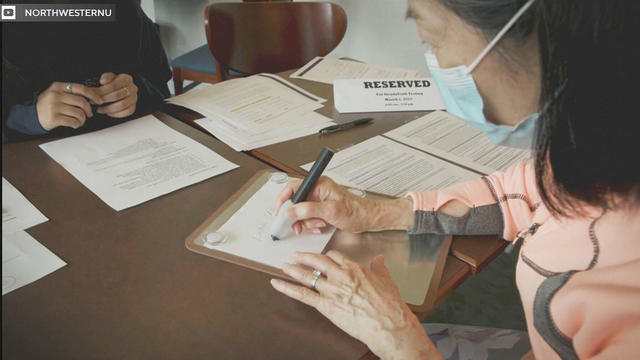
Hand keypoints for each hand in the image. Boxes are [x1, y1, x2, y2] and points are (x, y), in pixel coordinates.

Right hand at [36, 82, 102, 130]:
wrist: (33, 115)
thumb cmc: (49, 105)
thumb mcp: (57, 93)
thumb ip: (71, 92)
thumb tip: (92, 96)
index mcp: (58, 87)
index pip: (80, 88)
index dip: (93, 95)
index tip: (99, 101)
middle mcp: (56, 95)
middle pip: (82, 102)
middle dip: (89, 110)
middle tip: (89, 114)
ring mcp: (54, 106)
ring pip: (79, 113)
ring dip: (83, 119)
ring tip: (80, 120)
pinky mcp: (54, 118)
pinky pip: (73, 122)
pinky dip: (77, 124)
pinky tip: (75, 124)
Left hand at [95, 72, 137, 117]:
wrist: (122, 89)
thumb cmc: (114, 83)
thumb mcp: (110, 77)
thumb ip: (106, 77)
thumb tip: (102, 81)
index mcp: (126, 79)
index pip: (113, 85)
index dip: (102, 90)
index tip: (92, 94)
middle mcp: (132, 88)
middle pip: (117, 95)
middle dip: (103, 99)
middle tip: (94, 102)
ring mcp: (134, 98)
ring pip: (122, 105)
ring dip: (108, 108)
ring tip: (99, 109)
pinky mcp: (133, 107)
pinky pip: (126, 112)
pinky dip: (116, 114)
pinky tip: (108, 113)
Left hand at [271, 251, 441, 359]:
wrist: (388, 324)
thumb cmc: (389, 305)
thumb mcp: (386, 280)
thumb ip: (379, 268)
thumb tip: (379, 259)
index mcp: (354, 268)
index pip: (334, 256)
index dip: (326, 256)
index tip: (322, 257)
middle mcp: (340, 276)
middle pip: (318, 261)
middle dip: (305, 258)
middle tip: (296, 256)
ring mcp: (331, 290)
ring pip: (307, 276)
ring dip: (293, 270)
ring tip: (284, 266)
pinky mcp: (325, 306)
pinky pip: (302, 294)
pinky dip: (287, 288)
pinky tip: (277, 284)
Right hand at [274, 176, 413, 233]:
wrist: (368, 219)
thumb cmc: (355, 211)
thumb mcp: (330, 211)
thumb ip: (309, 210)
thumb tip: (291, 211)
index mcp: (318, 184)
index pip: (293, 187)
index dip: (283, 199)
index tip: (279, 212)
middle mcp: (317, 191)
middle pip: (295, 202)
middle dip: (297, 216)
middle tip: (298, 226)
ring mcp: (319, 200)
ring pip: (301, 212)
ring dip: (307, 222)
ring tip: (319, 225)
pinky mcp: (321, 209)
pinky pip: (308, 218)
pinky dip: (312, 225)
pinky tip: (321, 226)